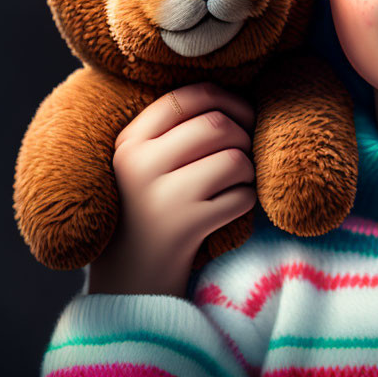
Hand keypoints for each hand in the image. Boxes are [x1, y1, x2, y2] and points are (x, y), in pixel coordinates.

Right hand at [87, 82, 255, 296]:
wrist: (130, 281)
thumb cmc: (150, 209)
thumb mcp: (146, 163)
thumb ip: (177, 129)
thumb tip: (237, 97)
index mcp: (129, 141)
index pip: (188, 96)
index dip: (227, 99)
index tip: (241, 115)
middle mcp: (139, 163)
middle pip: (218, 125)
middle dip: (243, 138)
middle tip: (241, 156)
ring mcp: (161, 196)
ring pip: (235, 159)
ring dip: (247, 172)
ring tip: (233, 185)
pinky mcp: (185, 227)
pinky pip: (242, 197)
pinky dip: (246, 202)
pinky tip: (227, 210)